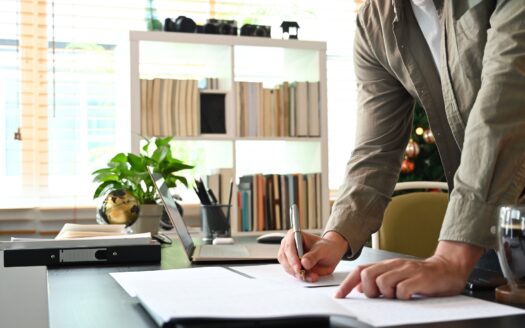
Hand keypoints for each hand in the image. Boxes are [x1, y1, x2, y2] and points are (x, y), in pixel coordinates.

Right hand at [278, 230, 348, 280]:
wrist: (331, 254)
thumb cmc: (326, 248)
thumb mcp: (323, 250)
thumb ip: (314, 256)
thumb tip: (304, 262)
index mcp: (294, 235)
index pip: (288, 246)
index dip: (292, 258)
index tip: (299, 267)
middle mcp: (289, 244)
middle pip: (285, 257)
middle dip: (294, 268)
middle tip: (304, 274)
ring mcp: (288, 255)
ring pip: (287, 266)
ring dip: (298, 274)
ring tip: (312, 276)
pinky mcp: (291, 265)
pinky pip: (292, 273)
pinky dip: (300, 276)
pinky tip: (309, 276)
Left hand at [335, 241, 483, 298]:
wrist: (448, 268)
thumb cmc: (422, 275)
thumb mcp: (397, 275)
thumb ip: (378, 278)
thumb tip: (358, 287)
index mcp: (387, 265)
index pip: (361, 270)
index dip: (347, 283)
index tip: (339, 296)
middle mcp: (395, 265)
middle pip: (368, 275)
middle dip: (370, 290)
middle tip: (381, 296)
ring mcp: (407, 271)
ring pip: (382, 282)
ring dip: (386, 294)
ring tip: (398, 296)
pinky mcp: (419, 279)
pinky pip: (402, 290)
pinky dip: (402, 297)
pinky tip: (409, 296)